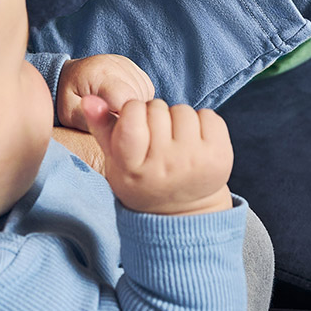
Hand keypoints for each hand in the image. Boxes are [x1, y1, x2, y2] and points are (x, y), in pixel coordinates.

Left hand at [56, 54, 154, 132]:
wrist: (65, 75)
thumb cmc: (66, 98)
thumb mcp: (69, 113)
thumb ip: (90, 120)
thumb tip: (112, 127)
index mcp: (99, 74)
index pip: (126, 100)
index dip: (122, 119)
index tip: (111, 127)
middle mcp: (116, 64)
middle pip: (138, 98)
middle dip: (129, 115)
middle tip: (111, 120)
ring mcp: (126, 64)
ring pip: (145, 94)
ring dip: (135, 108)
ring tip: (114, 110)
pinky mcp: (133, 67)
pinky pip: (147, 89)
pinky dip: (139, 99)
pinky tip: (121, 103)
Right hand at [81, 96, 232, 214]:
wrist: (182, 212)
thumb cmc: (142, 176)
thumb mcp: (115, 158)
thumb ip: (101, 127)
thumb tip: (89, 99)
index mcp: (133, 168)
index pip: (132, 114)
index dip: (132, 111)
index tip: (134, 124)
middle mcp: (165, 166)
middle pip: (157, 108)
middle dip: (155, 115)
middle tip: (156, 138)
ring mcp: (195, 162)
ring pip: (183, 110)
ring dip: (178, 119)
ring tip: (175, 140)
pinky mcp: (220, 158)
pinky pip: (209, 115)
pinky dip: (202, 122)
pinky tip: (195, 141)